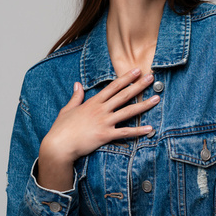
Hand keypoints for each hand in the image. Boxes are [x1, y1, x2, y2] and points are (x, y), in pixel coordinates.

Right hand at [37, 68, 158, 189]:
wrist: (59, 145)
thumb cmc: (61, 129)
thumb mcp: (67, 109)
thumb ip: (75, 96)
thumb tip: (77, 84)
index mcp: (93, 103)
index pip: (113, 87)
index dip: (126, 78)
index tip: (136, 71)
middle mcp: (101, 110)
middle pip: (124, 95)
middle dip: (139, 85)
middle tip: (151, 77)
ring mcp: (104, 122)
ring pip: (128, 111)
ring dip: (144, 104)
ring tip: (157, 98)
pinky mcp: (106, 135)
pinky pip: (125, 132)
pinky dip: (138, 131)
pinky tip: (150, 128)